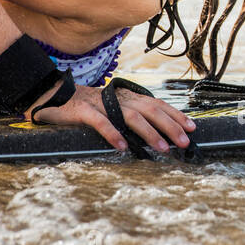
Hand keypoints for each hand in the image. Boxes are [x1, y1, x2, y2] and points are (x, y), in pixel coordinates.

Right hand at [24, 81, 196, 152]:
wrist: (52, 96)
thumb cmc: (88, 108)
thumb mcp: (113, 109)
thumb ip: (132, 117)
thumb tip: (158, 134)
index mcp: (128, 98)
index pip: (157, 104)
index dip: (175, 115)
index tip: (192, 127)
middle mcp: (118, 98)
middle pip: (150, 110)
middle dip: (170, 126)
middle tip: (184, 141)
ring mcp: (101, 103)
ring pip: (131, 116)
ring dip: (149, 133)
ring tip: (162, 148)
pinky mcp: (83, 111)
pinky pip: (100, 122)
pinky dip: (113, 133)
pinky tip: (123, 147)